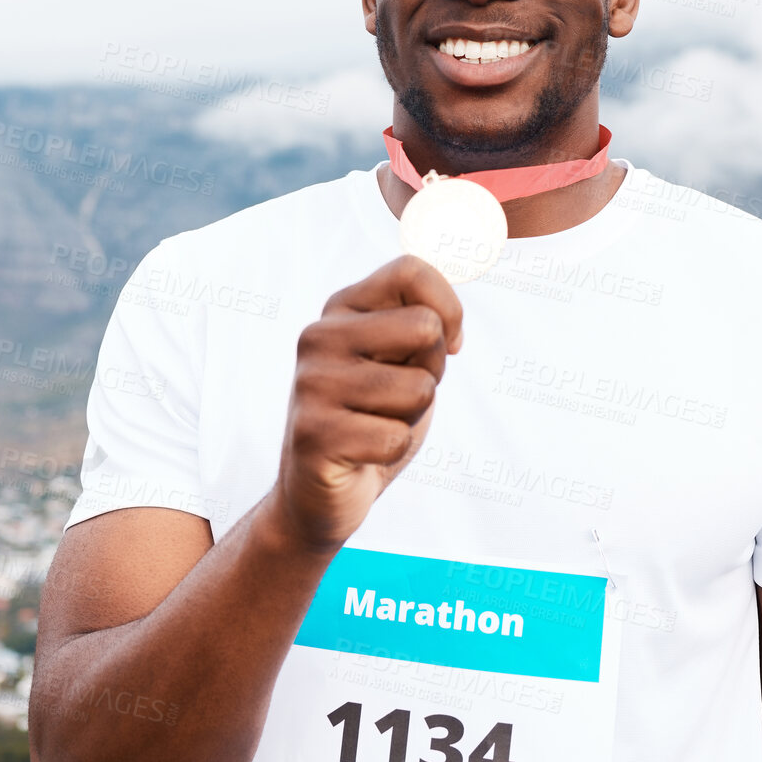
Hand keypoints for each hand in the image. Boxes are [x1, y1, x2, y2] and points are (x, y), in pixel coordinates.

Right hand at [270, 255, 463, 551]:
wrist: (321, 491)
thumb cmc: (374, 417)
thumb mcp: (402, 358)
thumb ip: (423, 321)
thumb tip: (449, 317)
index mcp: (341, 308)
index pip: (411, 270)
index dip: (449, 308)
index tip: (447, 344)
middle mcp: (318, 336)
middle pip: (425, 327)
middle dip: (432, 370)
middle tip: (399, 395)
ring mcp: (312, 384)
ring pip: (418, 388)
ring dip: (411, 415)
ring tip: (375, 423)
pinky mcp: (313, 434)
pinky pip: (395, 436)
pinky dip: (392, 450)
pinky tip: (362, 453)